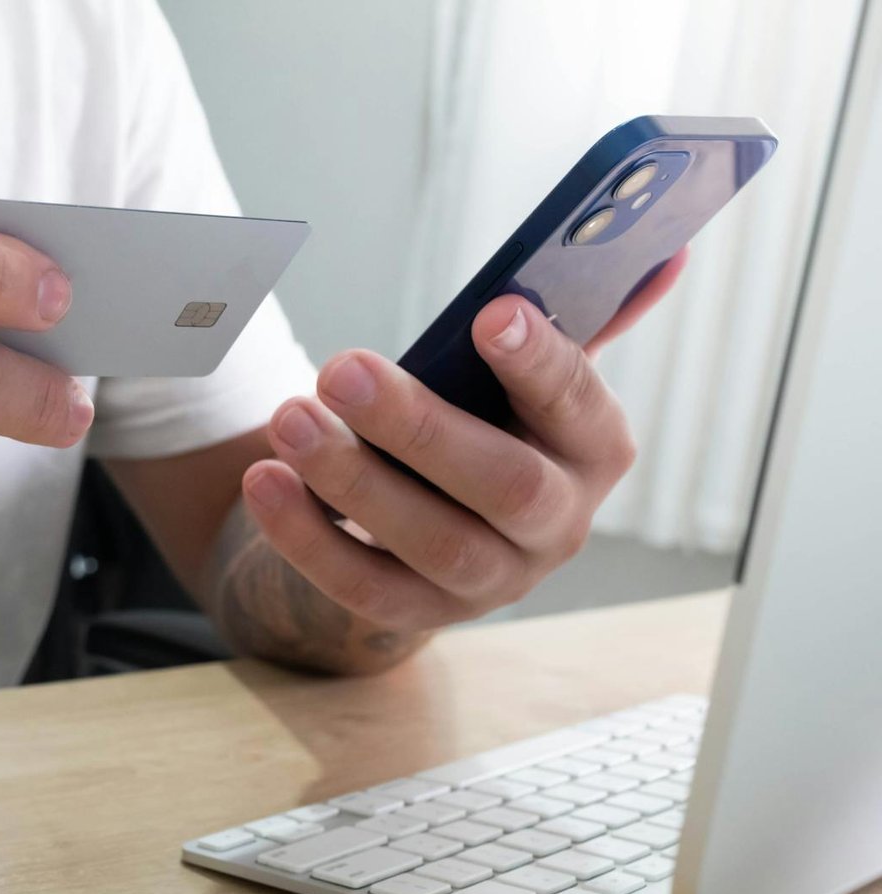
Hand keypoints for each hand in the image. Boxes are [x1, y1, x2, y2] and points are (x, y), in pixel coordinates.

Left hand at [241, 252, 684, 633]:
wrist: (431, 518)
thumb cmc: (482, 421)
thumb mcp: (524, 373)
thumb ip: (574, 315)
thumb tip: (659, 249)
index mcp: (595, 448)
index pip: (579, 405)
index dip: (541, 362)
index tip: (490, 315)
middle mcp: (558, 523)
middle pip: (502, 484)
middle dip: (418, 425)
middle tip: (340, 368)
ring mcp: (495, 579)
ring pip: (431, 541)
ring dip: (353, 480)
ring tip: (290, 420)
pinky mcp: (426, 614)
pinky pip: (364, 587)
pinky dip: (308, 537)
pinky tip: (266, 481)